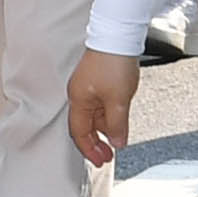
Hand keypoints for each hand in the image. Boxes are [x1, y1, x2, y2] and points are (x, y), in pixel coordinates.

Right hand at [66, 48, 141, 166]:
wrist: (118, 35)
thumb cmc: (114, 63)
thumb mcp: (118, 101)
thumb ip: (117, 125)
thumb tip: (117, 143)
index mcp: (78, 100)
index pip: (79, 133)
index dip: (89, 150)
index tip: (101, 161)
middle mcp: (79, 94)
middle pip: (85, 126)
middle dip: (96, 143)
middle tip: (109, 155)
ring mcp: (87, 87)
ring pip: (93, 116)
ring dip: (104, 129)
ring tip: (118, 138)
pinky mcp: (96, 80)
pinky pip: (99, 105)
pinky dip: (107, 116)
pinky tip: (118, 120)